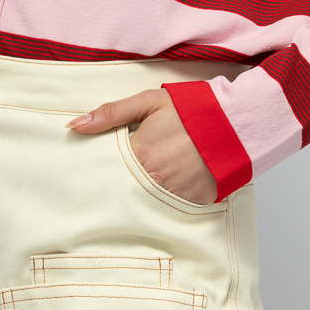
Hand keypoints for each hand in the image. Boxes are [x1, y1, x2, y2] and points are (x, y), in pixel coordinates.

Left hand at [67, 88, 217, 204]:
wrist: (235, 125)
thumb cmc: (191, 110)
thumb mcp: (148, 102)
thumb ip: (110, 113)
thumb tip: (74, 126)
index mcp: (138, 154)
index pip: (106, 168)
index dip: (100, 168)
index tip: (89, 172)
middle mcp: (153, 179)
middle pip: (121, 188)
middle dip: (116, 184)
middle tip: (109, 184)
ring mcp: (172, 194)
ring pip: (143, 200)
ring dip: (139, 193)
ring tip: (145, 183)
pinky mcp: (191, 203)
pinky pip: (168, 207)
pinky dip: (162, 200)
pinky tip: (162, 190)